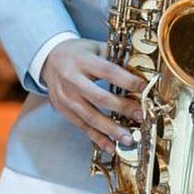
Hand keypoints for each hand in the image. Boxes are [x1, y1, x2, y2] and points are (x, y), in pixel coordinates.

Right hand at [40, 38, 145, 153]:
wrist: (49, 59)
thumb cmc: (76, 53)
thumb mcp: (93, 47)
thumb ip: (114, 57)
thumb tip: (139, 70)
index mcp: (82, 61)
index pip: (108, 71)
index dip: (127, 81)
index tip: (144, 88)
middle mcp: (72, 80)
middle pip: (99, 97)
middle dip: (122, 108)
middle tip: (140, 116)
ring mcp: (66, 97)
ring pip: (90, 117)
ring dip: (111, 130)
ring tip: (128, 138)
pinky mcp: (63, 111)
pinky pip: (82, 127)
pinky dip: (97, 138)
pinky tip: (111, 146)